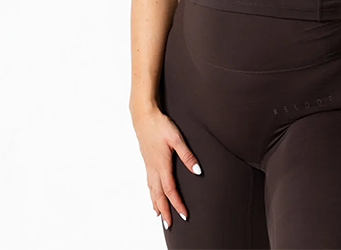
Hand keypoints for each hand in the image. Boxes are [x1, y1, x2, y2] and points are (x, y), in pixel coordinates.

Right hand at [132, 106, 201, 228]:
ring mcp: (148, 165)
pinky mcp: (146, 160)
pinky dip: (151, 193)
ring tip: (159, 215)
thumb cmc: (160, 125)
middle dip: (165, 210)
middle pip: (158, 195)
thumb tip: (197, 171)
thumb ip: (187, 155)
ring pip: (152, 190)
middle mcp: (153, 168)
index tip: (184, 215)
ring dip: (156, 203)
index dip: (177, 204)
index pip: (170, 190)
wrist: (143, 116)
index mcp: (162, 165)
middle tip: (169, 225)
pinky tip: (152, 194)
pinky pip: (148, 182)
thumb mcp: (177, 138)